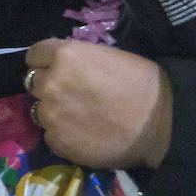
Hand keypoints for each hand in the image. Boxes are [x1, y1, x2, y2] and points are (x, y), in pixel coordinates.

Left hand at [24, 38, 172, 168]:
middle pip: (34, 82)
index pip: (34, 55)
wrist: (162, 124)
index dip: (44, 61)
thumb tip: (61, 66)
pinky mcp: (55, 140)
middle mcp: (50, 83)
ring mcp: (50, 114)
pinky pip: (50, 134)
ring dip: (54, 111)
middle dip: (49, 86)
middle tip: (71, 94)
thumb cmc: (143, 84)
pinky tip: (85, 134)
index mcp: (65, 56)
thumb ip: (77, 60)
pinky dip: (62, 134)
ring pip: (40, 109)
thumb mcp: (107, 57)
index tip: (53, 68)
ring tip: (81, 117)